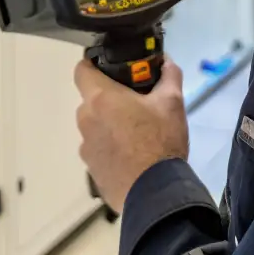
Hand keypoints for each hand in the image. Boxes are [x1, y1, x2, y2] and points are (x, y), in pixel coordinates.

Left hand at [74, 58, 188, 214]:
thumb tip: (165, 61)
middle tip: (136, 105)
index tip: (112, 69)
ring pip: (94, 126)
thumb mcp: (173, 103)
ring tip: (137, 136)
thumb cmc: (161, 141)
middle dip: (110, 99)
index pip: (81, 69)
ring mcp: (85, 147)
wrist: (155, 193)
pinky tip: (132, 158)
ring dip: (109, 125)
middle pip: (91, 100)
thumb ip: (168, 75)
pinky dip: (110, 148)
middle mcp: (85, 119)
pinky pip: (98, 149)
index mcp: (100, 98)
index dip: (94, 65)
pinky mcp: (90, 169)